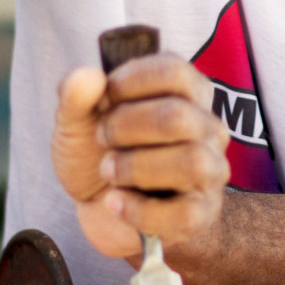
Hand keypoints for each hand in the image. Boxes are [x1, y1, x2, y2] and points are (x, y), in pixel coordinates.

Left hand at [51, 53, 230, 258]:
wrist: (99, 207)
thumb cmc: (99, 153)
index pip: (174, 71)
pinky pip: (184, 213)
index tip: (104, 99)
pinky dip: (139, 209)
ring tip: (109, 170)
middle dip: (126, 127)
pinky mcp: (202, 213)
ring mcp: (210, 171)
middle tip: (102, 137)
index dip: (129, 82)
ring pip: (191, 162)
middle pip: (178, 117)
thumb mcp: (76, 121)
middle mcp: (207, 128)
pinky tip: (115, 202)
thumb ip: (75, 95)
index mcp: (186, 93)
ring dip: (135, 167)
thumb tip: (88, 77)